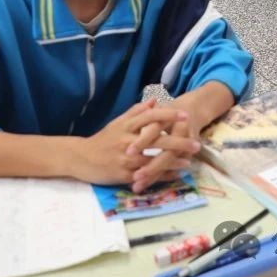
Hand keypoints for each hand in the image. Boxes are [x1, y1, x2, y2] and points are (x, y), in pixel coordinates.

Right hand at [75, 101, 195, 186]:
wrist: (81, 158)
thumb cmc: (103, 139)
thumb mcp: (118, 122)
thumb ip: (136, 111)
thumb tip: (154, 100)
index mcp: (126, 126)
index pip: (150, 117)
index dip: (168, 114)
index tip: (186, 115)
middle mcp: (126, 141)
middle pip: (156, 140)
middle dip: (178, 141)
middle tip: (196, 143)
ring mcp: (125, 159)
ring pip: (153, 160)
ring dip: (173, 161)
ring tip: (189, 162)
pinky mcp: (123, 175)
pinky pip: (146, 176)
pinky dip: (161, 176)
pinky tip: (174, 175)